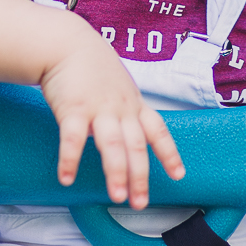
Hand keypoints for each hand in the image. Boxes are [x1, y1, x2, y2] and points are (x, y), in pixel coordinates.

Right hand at [39, 29, 184, 208]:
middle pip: (137, 145)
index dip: (169, 153)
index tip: (179, 174)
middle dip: (140, 176)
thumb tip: (128, 127)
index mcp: (133, 103)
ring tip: (117, 196)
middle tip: (140, 202)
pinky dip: (70, 160)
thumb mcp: (118, 83)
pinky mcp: (73, 108)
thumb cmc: (91, 64)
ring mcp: (98, 108)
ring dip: (116, 173)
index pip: (158, 130)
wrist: (67, 42)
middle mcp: (121, 108)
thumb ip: (125, 105)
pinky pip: (72, 138)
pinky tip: (66, 178)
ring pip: (113, 145)